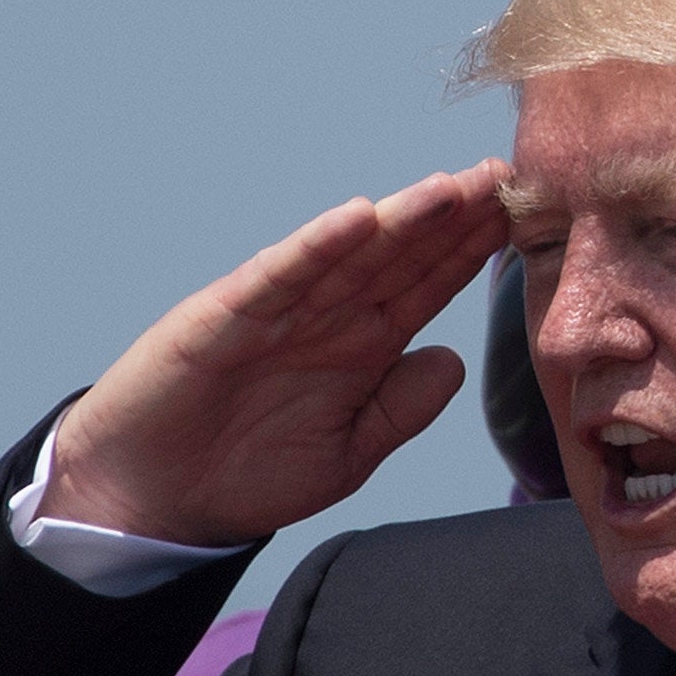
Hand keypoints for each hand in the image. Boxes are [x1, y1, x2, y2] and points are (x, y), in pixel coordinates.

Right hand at [47, 166, 508, 548]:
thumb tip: (454, 360)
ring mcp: (279, 309)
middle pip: (400, 256)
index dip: (472, 251)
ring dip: (399, 220)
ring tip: (451, 188)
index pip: (427, 286)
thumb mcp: (346, 454)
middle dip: (452, 218)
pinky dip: (317, 246)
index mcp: (362, 345)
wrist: (154, 498)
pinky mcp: (229, 314)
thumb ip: (399, 410)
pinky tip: (357, 218)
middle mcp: (327, 315)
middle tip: (506, 176)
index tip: (522, 216)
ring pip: (350, 254)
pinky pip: (281, 274)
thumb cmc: (247, 475)